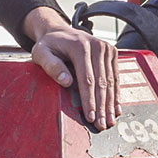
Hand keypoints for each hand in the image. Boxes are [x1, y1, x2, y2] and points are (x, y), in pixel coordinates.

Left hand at [23, 7, 118, 130]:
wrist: (59, 32)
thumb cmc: (49, 45)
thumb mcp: (41, 53)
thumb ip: (52, 66)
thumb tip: (66, 82)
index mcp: (80, 46)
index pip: (87, 79)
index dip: (89, 100)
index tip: (90, 117)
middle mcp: (97, 46)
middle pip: (102, 82)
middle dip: (102, 106)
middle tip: (102, 125)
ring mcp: (107, 48)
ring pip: (111, 81)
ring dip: (111, 103)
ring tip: (110, 121)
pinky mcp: (112, 52)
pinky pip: (116, 76)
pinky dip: (116, 93)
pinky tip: (116, 108)